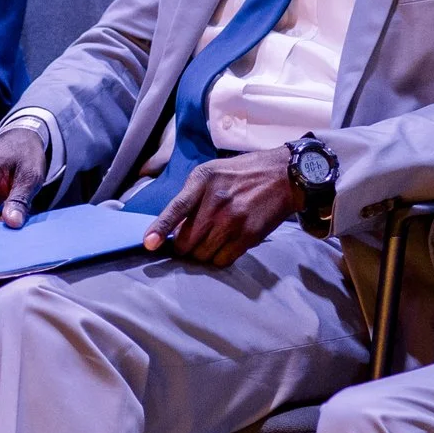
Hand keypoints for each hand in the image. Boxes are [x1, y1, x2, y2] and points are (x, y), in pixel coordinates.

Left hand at [144, 149, 299, 267]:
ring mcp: (233, 220)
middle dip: (184, 246)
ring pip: (202, 255)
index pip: (176, 208)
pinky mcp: (248, 236)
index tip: (149, 243)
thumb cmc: (241, 174)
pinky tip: (225, 244)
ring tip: (212, 238)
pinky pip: (222, 261)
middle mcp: (217, 201)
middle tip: (192, 239)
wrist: (283, 176)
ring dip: (201, 253)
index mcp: (203, 179)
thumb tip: (172, 227)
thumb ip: (190, 195)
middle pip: (186, 242)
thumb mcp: (211, 171)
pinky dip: (218, 258)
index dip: (160, 228)